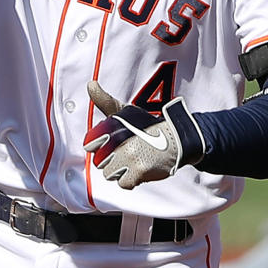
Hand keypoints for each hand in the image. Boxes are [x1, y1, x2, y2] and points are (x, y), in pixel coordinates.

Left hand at [83, 80, 204, 188]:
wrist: (177, 139)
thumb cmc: (148, 126)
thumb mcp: (126, 110)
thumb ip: (105, 101)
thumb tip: (90, 84)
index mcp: (114, 127)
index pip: (90, 144)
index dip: (99, 147)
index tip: (110, 145)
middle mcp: (120, 142)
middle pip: (100, 162)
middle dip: (111, 160)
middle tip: (126, 153)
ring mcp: (129, 157)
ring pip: (110, 174)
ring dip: (120, 171)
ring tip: (133, 161)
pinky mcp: (139, 171)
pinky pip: (124, 183)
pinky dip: (131, 180)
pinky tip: (139, 170)